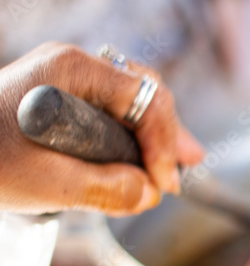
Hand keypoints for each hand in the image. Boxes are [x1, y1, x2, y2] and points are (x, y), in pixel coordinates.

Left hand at [0, 42, 204, 215]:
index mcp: (71, 71)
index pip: (143, 99)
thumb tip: (149, 194)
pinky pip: (113, 117)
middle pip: (144, 96)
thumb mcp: (43, 182)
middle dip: (168, 134)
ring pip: (132, 107)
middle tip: (190, 166)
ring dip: (153, 138)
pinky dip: (133, 141)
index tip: (163, 184)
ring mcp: (70, 86)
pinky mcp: (65, 107)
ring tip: (173, 168)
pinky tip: (147, 162)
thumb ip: (103, 190)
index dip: (162, 142)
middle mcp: (75, 70)